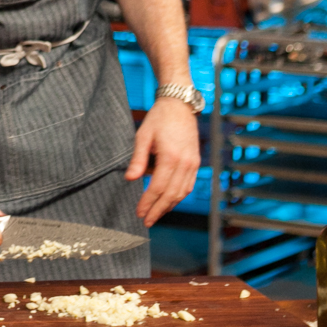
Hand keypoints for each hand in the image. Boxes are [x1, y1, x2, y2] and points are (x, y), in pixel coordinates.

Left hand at [124, 97, 200, 225]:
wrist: (179, 105)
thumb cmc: (159, 118)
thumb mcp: (143, 136)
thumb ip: (138, 159)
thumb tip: (130, 179)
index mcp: (170, 157)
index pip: (157, 187)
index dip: (147, 203)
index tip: (139, 213)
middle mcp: (185, 163)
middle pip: (171, 195)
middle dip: (158, 210)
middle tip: (147, 221)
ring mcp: (193, 163)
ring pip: (182, 193)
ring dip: (169, 206)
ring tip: (156, 214)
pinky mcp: (196, 162)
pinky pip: (188, 185)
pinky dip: (178, 196)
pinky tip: (168, 201)